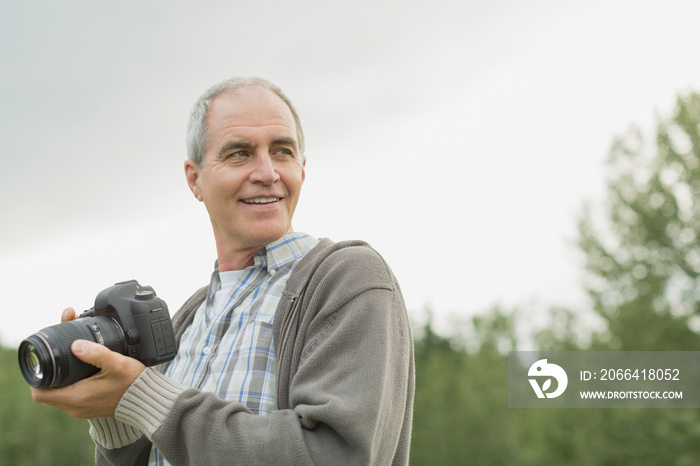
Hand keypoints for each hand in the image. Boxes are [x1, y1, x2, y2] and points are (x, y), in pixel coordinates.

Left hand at [30, 308, 145, 418]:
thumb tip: (75, 344)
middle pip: (46, 392)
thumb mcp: (116, 363)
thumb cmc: (132, 383)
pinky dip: (69, 384)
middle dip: (47, 374)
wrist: (146, 401)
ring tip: (68, 361)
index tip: (43, 362)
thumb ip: (96, 352)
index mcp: (76, 397)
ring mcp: (81, 409)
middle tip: (56, 356)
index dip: (36, 377)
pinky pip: (69, 396)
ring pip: (57, 394)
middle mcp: (75, 407)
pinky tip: (80, 371)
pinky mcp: (88, 408)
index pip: (39, 393)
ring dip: (58, 379)